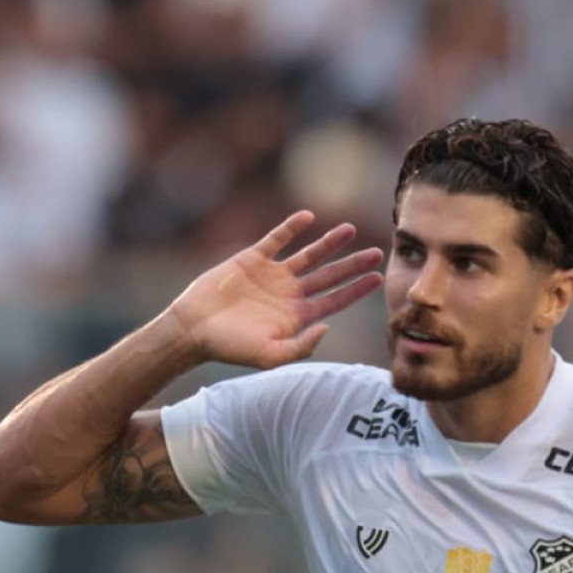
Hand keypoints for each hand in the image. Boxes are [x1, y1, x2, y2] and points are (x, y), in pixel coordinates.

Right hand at [165, 211, 385, 368]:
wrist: (193, 328)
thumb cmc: (230, 347)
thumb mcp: (269, 356)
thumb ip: (301, 346)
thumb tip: (327, 327)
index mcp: (298, 316)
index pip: (335, 300)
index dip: (357, 290)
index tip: (379, 278)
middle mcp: (290, 293)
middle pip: (329, 275)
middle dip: (353, 265)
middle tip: (379, 252)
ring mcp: (273, 275)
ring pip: (309, 255)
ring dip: (329, 242)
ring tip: (351, 230)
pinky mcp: (253, 258)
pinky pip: (276, 239)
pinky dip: (291, 227)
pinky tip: (308, 217)